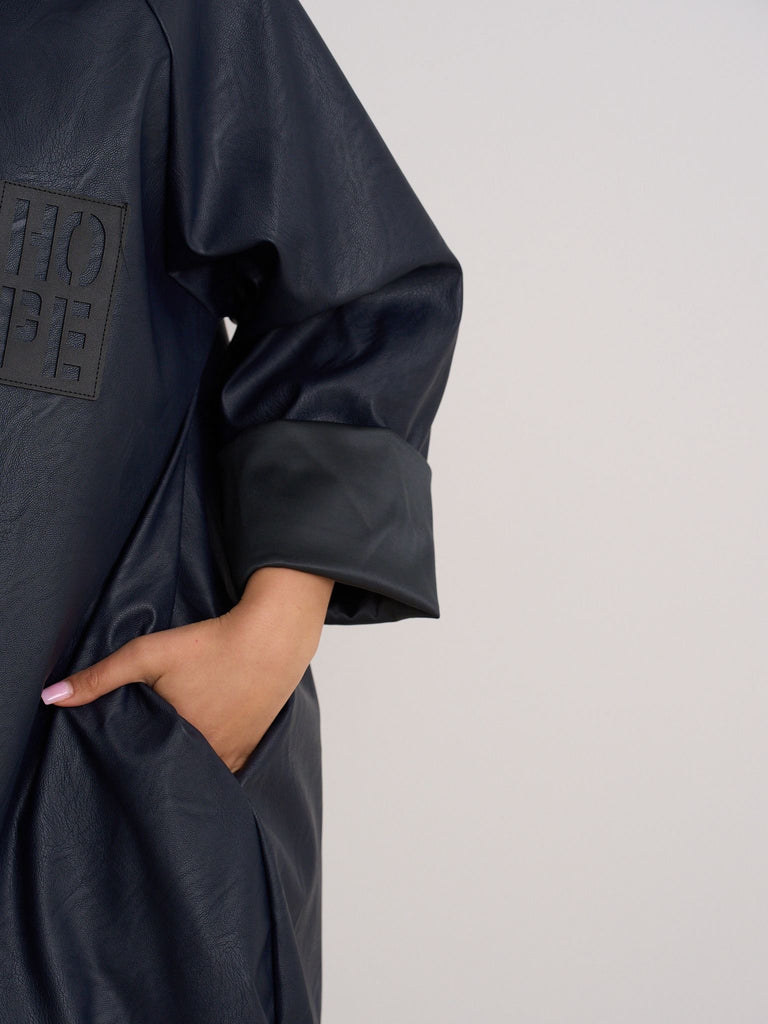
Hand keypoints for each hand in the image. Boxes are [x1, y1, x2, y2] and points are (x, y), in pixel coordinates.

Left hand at [40, 567, 335, 772]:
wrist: (273, 636)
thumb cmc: (212, 644)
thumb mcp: (148, 654)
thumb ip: (99, 677)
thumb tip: (52, 698)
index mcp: (179, 741)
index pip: (143, 762)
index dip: (131, 754)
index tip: (127, 744)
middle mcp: (209, 757)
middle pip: (172, 769)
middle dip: (159, 761)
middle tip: (152, 738)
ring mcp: (235, 755)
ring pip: (199, 770)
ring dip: (186, 761)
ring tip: (177, 739)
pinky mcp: (252, 747)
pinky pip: (226, 767)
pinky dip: (212, 759)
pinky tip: (205, 739)